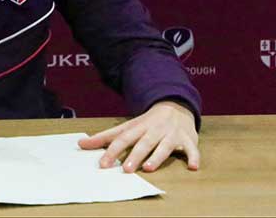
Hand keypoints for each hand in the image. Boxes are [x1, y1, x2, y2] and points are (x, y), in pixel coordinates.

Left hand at [78, 100, 198, 172]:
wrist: (176, 106)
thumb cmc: (147, 123)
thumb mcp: (126, 127)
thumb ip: (105, 137)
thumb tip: (81, 144)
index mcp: (138, 127)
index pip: (123, 139)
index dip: (112, 151)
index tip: (103, 164)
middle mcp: (154, 130)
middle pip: (143, 143)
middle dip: (135, 155)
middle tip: (126, 170)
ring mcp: (171, 134)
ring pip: (164, 146)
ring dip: (157, 157)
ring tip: (149, 168)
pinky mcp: (188, 140)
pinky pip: (192, 149)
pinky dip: (193, 157)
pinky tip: (193, 166)